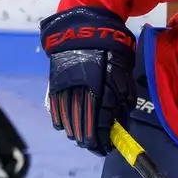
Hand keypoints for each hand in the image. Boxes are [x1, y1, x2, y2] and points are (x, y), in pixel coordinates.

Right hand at [40, 5, 134, 154]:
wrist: (84, 29)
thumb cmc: (110, 50)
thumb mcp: (123, 72)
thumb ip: (122, 97)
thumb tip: (121, 121)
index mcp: (101, 90)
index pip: (100, 125)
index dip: (103, 141)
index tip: (106, 148)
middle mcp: (81, 93)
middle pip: (82, 128)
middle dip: (89, 141)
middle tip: (95, 145)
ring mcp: (65, 89)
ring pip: (68, 121)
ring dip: (75, 133)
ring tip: (82, 137)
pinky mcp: (54, 85)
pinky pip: (56, 110)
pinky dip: (61, 121)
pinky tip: (66, 126)